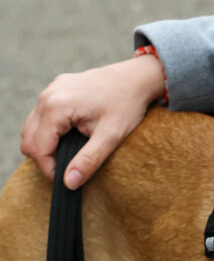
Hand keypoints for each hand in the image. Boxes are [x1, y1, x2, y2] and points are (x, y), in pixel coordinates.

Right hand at [20, 55, 166, 188]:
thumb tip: (69, 183)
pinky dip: (49, 131)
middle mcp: (47, 96)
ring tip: (71, 154)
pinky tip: (70, 136)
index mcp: (56, 106)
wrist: (137, 77)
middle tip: (69, 169)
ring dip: (45, 145)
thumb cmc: (127, 104)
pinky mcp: (57, 88)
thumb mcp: (110, 136)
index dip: (49, 170)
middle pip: (29, 139)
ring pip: (32, 128)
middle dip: (44, 159)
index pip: (38, 149)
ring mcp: (50, 89)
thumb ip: (88, 160)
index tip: (68, 180)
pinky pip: (41, 115)